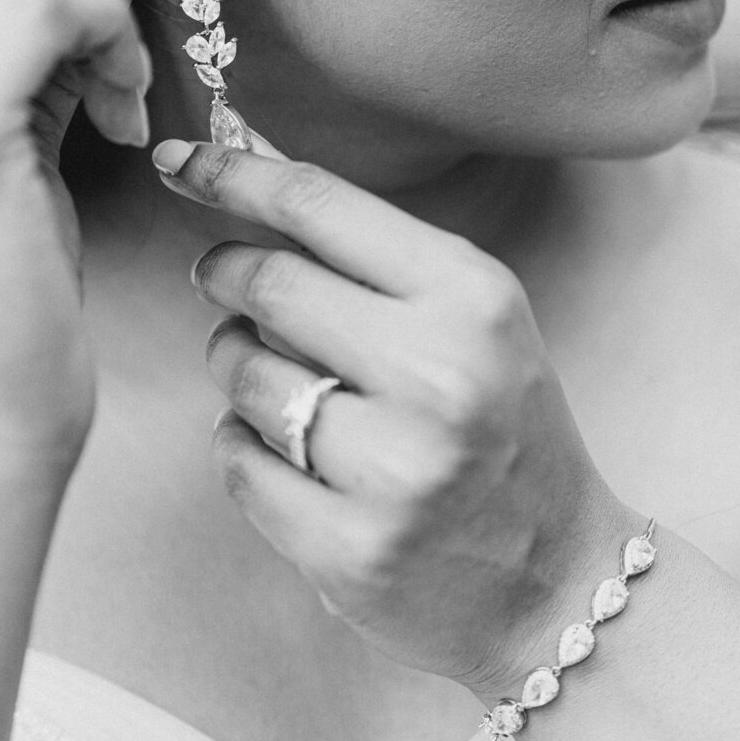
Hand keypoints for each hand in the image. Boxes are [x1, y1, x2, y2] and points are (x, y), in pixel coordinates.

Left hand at [153, 140, 633, 696]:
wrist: (560, 580)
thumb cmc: (504, 426)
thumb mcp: (474, 316)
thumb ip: (372, 250)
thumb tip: (251, 160)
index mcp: (473, 300)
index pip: (322, 205)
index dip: (234, 174)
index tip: (178, 163)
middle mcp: (439, 376)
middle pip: (268, 284)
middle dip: (223, 272)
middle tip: (217, 276)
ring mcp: (396, 470)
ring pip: (243, 378)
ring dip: (232, 365)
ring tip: (265, 373)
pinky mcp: (352, 550)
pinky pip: (239, 465)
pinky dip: (241, 445)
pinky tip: (280, 449)